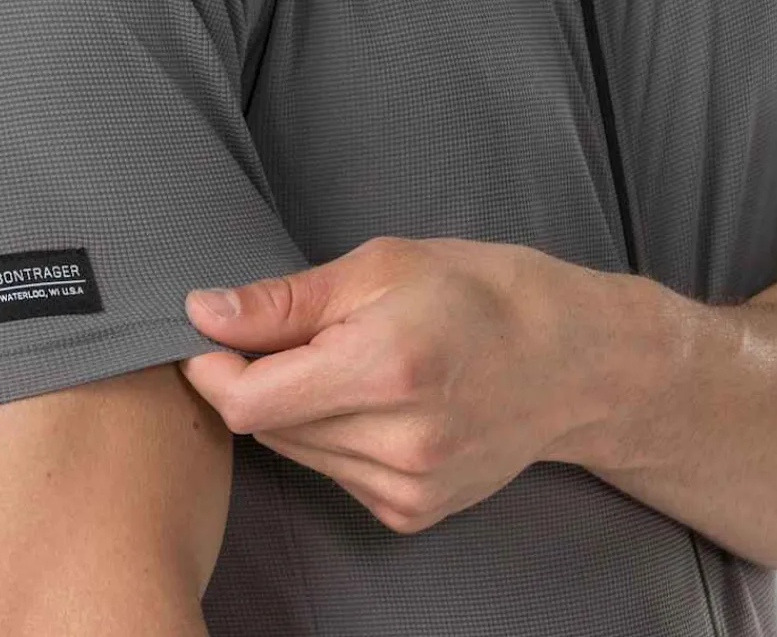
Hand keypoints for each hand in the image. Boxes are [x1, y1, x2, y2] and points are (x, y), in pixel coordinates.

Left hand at [180, 235, 599, 533]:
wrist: (573, 360)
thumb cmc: (482, 293)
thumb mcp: (382, 266)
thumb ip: (285, 301)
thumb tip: (203, 314)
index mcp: (386, 367)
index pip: (248, 400)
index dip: (212, 367)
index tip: (214, 336)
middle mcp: (399, 441)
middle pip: (266, 427)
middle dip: (262, 380)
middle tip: (307, 335)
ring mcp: (410, 486)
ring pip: (297, 453)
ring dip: (299, 411)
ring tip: (355, 366)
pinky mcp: (415, 511)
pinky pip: (335, 476)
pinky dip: (336, 439)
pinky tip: (381, 406)